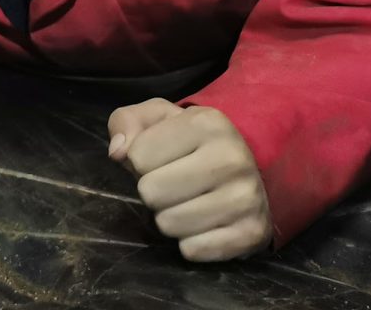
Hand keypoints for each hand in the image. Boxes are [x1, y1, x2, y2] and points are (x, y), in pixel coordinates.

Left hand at [107, 99, 271, 260]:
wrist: (249, 176)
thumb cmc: (192, 145)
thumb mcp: (157, 120)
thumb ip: (126, 123)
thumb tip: (118, 152)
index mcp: (207, 122)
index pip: (138, 155)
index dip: (141, 160)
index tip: (165, 158)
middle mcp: (232, 157)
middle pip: (150, 191)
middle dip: (154, 191)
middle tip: (174, 185)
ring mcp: (246, 197)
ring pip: (168, 224)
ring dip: (170, 217)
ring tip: (189, 202)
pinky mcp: (252, 233)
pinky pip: (192, 249)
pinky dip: (191, 242)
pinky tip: (205, 224)